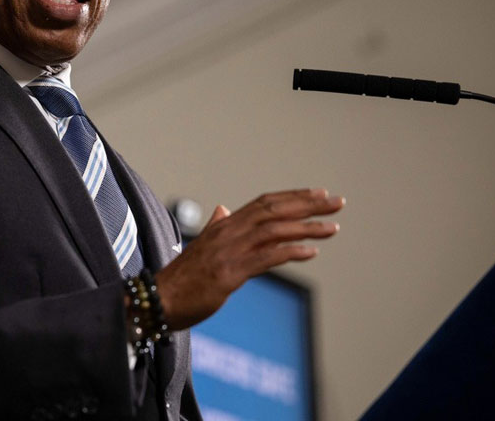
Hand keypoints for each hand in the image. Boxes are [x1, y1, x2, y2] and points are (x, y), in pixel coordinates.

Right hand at [155, 188, 342, 329]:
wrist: (157, 299)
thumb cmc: (181, 278)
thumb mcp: (201, 247)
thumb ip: (216, 227)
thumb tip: (223, 208)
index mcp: (223, 226)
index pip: (263, 203)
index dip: (293, 196)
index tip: (318, 194)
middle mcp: (227, 232)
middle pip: (273, 210)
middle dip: (308, 205)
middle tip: (337, 202)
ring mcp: (228, 252)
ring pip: (273, 230)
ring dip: (306, 227)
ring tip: (332, 228)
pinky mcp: (228, 273)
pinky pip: (265, 258)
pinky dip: (290, 252)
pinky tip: (311, 252)